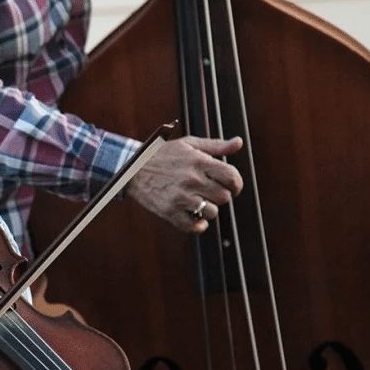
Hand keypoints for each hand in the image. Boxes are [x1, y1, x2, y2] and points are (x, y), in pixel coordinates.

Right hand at [125, 136, 243, 232]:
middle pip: (224, 197)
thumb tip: (238, 143)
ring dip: (208, 209)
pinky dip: (198, 225)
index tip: (232, 187)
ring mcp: (180, 197)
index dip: (236, 184)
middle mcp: (191, 179)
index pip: (232, 177)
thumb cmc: (161, 155)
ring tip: (198, 202)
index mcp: (199, 162)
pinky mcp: (170, 211)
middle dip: (220, 195)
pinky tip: (195, 217)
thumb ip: (216, 145)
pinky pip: (194, 226)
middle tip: (210, 193)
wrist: (132, 168)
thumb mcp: (188, 144)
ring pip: (212, 212)